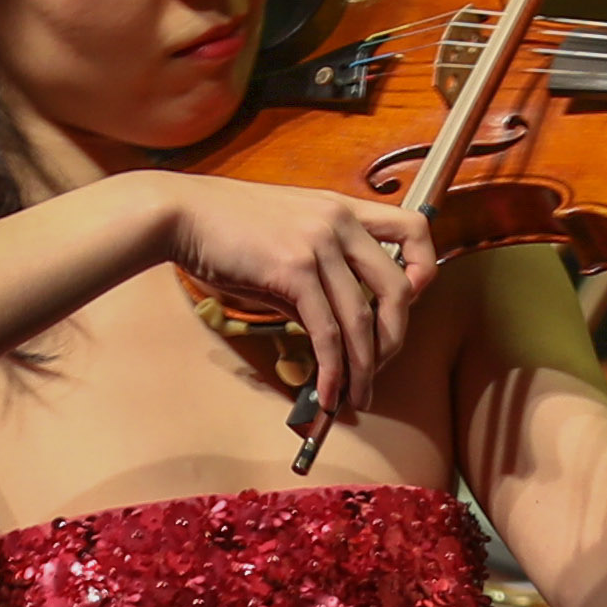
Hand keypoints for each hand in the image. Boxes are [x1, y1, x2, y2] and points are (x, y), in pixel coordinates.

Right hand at [136, 167, 421, 412]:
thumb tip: (332, 329)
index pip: (414, 228)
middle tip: (378, 368)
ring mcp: (319, 244)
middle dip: (394, 339)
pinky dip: (333, 369)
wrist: (181, 213)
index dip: (424, 269)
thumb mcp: (286, 240)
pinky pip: (327, 332)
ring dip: (364, 368)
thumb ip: (317, 275)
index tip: (411, 302)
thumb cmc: (227, 228)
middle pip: (398, 288)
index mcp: (344, 208)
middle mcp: (340, 222)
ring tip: (357, 397)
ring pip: (363, 319)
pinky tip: (328, 392)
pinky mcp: (293, 270)